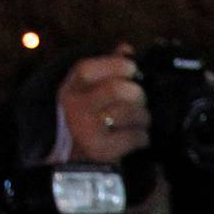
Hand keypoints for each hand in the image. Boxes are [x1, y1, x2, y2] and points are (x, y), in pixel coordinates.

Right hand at [60, 45, 150, 164]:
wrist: (79, 164)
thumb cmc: (91, 122)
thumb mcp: (91, 94)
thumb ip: (108, 70)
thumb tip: (126, 48)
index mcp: (70, 88)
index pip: (88, 68)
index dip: (115, 64)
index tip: (132, 69)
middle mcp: (74, 107)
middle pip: (117, 89)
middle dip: (137, 95)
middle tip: (139, 102)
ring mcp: (87, 129)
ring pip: (130, 113)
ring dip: (143, 117)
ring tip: (140, 121)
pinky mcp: (101, 149)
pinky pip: (135, 136)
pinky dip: (143, 137)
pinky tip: (138, 138)